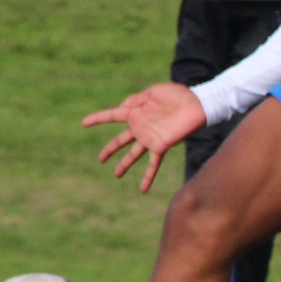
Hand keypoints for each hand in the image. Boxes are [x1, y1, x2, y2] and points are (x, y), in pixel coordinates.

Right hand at [82, 81, 205, 192]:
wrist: (196, 105)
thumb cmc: (177, 95)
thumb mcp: (152, 92)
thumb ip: (135, 100)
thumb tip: (121, 108)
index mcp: (136, 112)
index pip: (113, 115)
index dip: (98, 118)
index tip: (84, 123)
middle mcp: (141, 127)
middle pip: (120, 140)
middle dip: (110, 149)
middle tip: (100, 160)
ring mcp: (150, 138)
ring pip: (133, 154)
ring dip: (124, 165)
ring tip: (116, 175)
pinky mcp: (161, 146)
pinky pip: (152, 164)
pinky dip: (148, 177)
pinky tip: (142, 189)